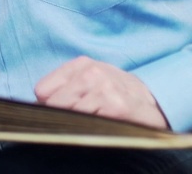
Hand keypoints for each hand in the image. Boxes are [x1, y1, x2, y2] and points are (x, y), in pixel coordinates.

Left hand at [33, 56, 169, 129]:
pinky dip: (89, 127)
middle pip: (54, 103)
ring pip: (69, 113)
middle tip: (74, 120)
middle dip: (59, 115)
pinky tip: (101, 123)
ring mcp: (103, 88)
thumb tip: (37, 104)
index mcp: (80, 65)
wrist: (153, 102)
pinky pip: (88, 122)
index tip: (54, 112)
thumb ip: (64, 87)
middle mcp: (91, 72)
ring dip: (75, 122)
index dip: (46, 105)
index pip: (42, 89)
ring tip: (92, 120)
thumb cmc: (116, 92)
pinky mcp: (115, 106)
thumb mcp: (90, 80)